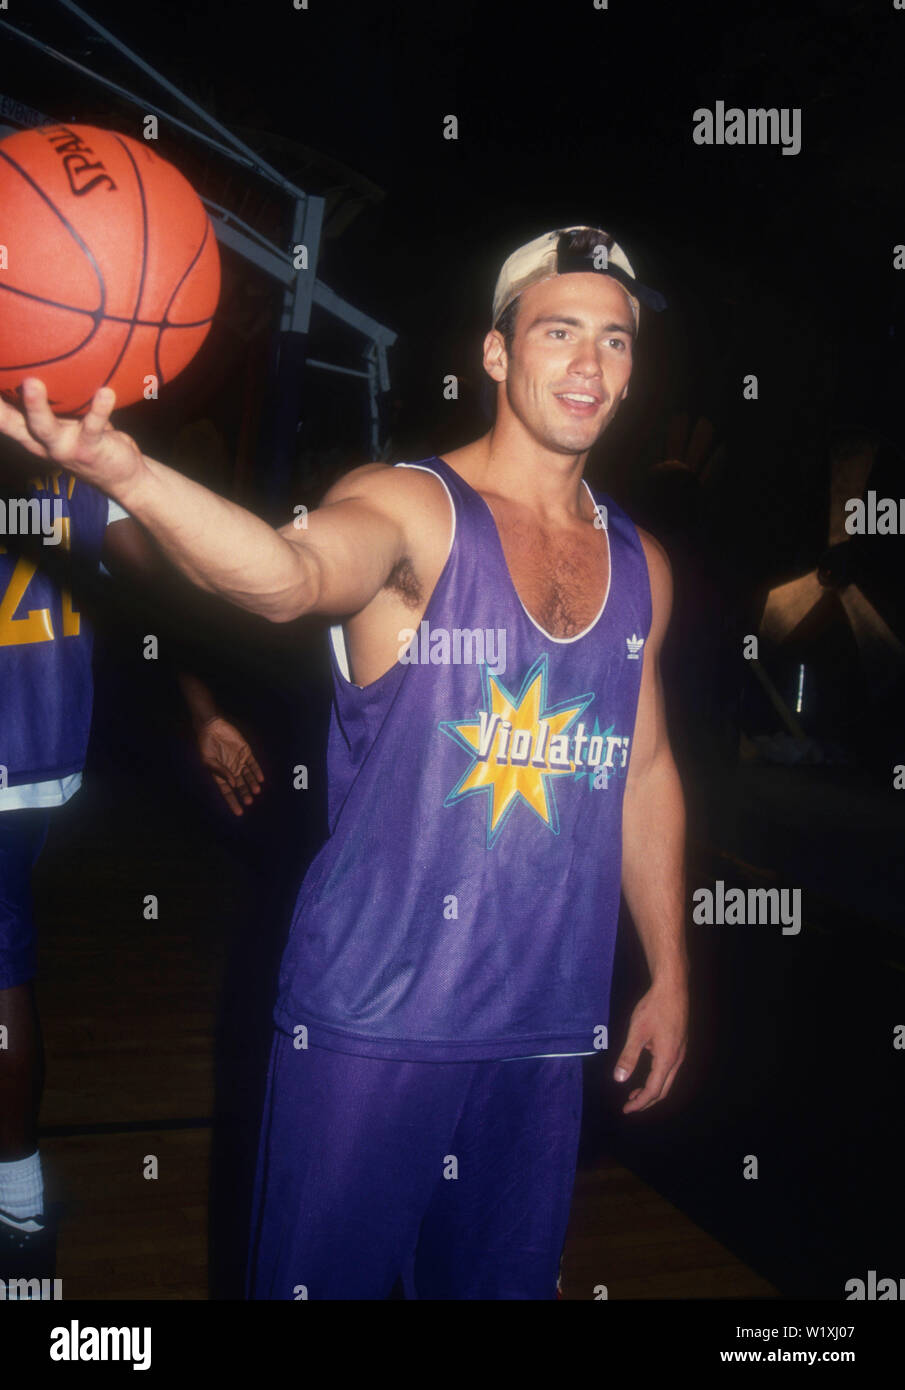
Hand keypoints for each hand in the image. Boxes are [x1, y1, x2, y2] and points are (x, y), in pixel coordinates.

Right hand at [0, 378, 146, 497]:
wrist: (123, 478)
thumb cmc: (88, 437)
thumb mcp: (63, 420)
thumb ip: (48, 400)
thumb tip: (36, 363)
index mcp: (28, 432)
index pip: (1, 414)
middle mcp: (39, 442)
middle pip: (9, 423)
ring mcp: (63, 448)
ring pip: (44, 427)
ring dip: (36, 406)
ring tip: (32, 383)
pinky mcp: (91, 449)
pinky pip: (94, 426)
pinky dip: (100, 408)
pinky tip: (106, 392)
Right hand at [196, 716, 263, 816]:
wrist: (211, 727)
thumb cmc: (205, 744)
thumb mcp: (208, 760)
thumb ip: (220, 772)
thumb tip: (232, 784)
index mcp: (220, 774)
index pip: (227, 792)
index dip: (233, 802)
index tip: (239, 812)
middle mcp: (231, 770)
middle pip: (240, 786)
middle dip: (244, 794)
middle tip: (249, 801)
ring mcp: (239, 761)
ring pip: (248, 776)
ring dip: (252, 784)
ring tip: (256, 791)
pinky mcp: (246, 752)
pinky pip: (253, 764)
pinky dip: (257, 771)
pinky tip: (260, 779)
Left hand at [612, 975, 687, 1113]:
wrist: (672, 988)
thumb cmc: (653, 1008)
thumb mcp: (636, 1032)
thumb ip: (628, 1057)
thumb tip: (619, 1079)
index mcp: (666, 1059)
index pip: (654, 1091)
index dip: (640, 1103)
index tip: (626, 1110)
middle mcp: (677, 1059)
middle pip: (664, 1089)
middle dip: (646, 1101)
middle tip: (629, 1106)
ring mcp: (681, 1051)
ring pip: (668, 1080)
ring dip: (652, 1089)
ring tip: (634, 1093)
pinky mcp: (680, 1044)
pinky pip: (670, 1069)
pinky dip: (657, 1077)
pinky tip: (646, 1071)